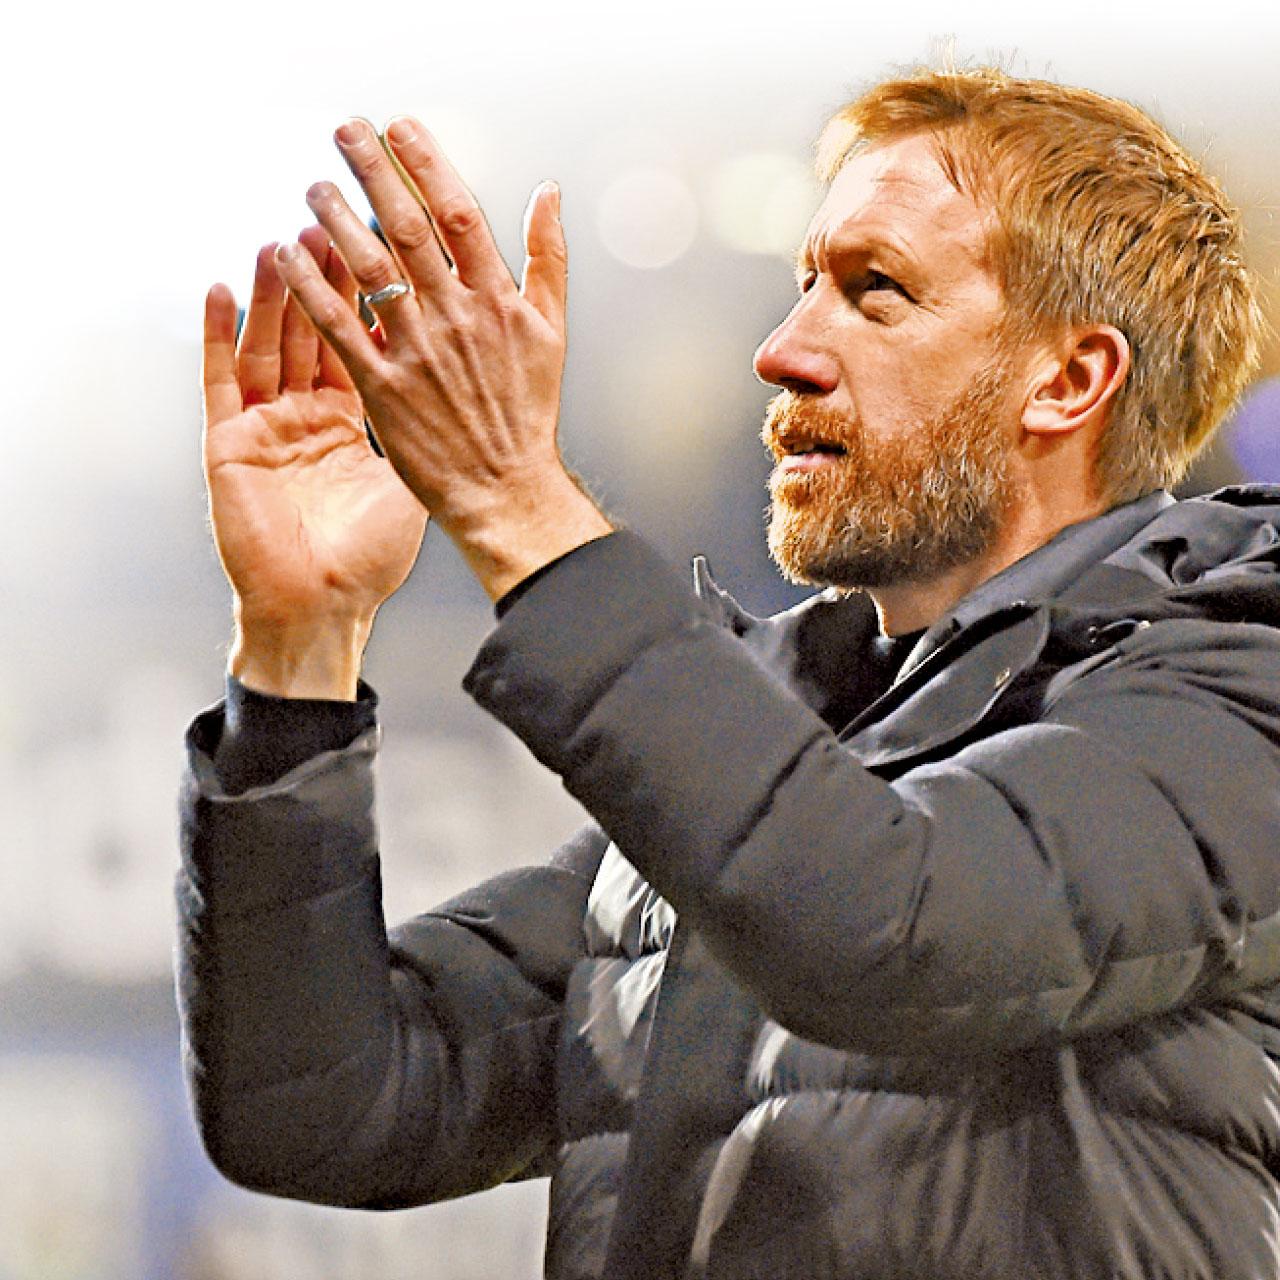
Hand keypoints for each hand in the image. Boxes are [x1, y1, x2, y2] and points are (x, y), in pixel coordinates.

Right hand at [202, 228, 428, 697]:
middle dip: (323, 276)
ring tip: (284, 235)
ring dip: (275, 290)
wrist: (324, 606)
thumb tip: (468, 387)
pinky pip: (222, 379)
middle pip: (314, 329)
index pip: (359, 341)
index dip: (367, 296)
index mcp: (353, 422)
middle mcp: (309, 415)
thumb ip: (425, 426)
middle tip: (335, 218)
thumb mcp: (407, 479)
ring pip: (269, 342)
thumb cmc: (370, 558)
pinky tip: (220, 290)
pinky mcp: (230, 443)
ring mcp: (267, 426)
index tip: (382, 243)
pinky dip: (221, 333)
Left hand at [271, 117, 611, 600]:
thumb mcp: (552, 331)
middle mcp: (456, 318)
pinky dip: (310, 286)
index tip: (399, 127)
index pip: (456, 212)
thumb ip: (548, 258)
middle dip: (372, 171)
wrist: (506, 488)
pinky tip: (287, 253)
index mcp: (497, 300)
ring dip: (334, 220)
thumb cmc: (527, 415)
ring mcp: (417, 352)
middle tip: (344, 130)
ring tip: (312, 185)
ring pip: (368, 270)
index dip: (425, 162)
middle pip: (406, 228)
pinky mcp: (383, 388)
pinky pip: (339, 326)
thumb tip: (547, 193)